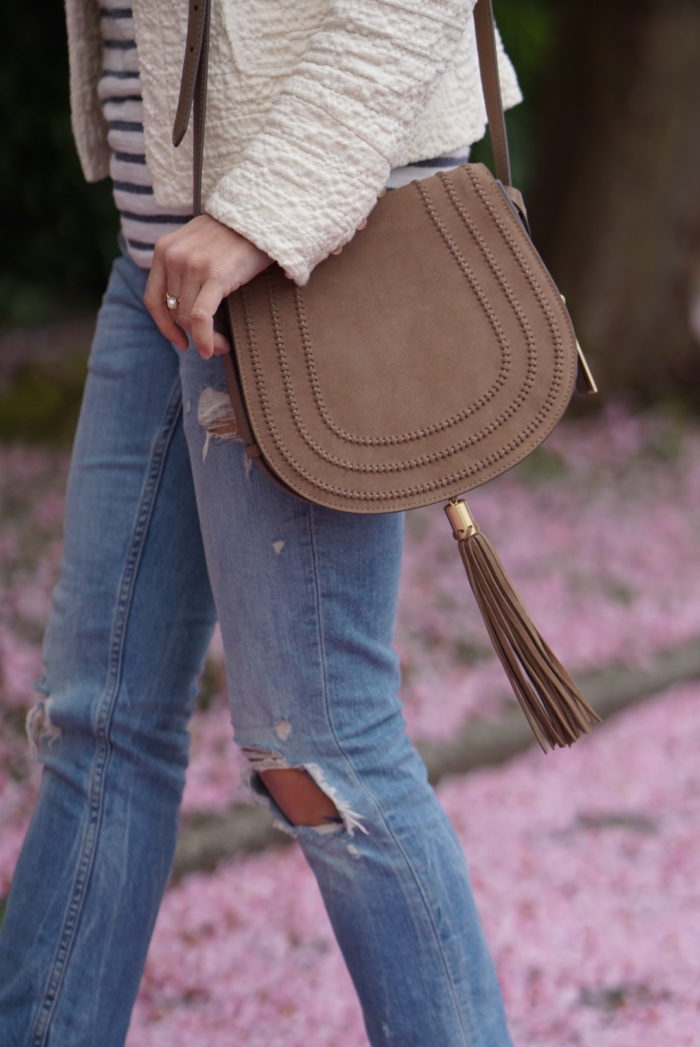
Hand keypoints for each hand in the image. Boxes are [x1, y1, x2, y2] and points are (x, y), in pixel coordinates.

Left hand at [144, 214, 273, 359]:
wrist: (260, 216)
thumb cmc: (233, 235)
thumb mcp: (196, 244)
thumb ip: (183, 266)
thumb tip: (182, 305)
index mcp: (164, 249)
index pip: (153, 299)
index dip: (164, 326)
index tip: (179, 340)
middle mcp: (173, 257)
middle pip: (174, 311)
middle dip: (191, 334)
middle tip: (211, 345)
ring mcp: (192, 265)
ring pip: (188, 318)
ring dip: (204, 339)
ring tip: (221, 344)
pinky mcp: (215, 275)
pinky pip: (201, 317)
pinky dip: (205, 339)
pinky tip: (213, 349)